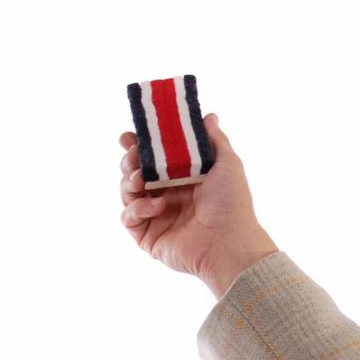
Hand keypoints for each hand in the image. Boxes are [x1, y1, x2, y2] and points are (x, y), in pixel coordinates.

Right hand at [118, 113, 278, 298]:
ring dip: (129, 181)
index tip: (129, 135)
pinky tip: (158, 206)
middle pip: (134, 172)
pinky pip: (128, 217)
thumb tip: (209, 115)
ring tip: (141, 178)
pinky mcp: (147, 236)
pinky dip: (138, 208)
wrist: (229, 243)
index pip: (153, 157)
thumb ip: (214, 139)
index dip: (139, 145)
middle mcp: (167, 195)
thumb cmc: (232, 204)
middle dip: (129, 160)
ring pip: (127, 192)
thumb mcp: (227, 164)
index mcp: (183, 178)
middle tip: (133, 154)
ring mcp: (155, 216)